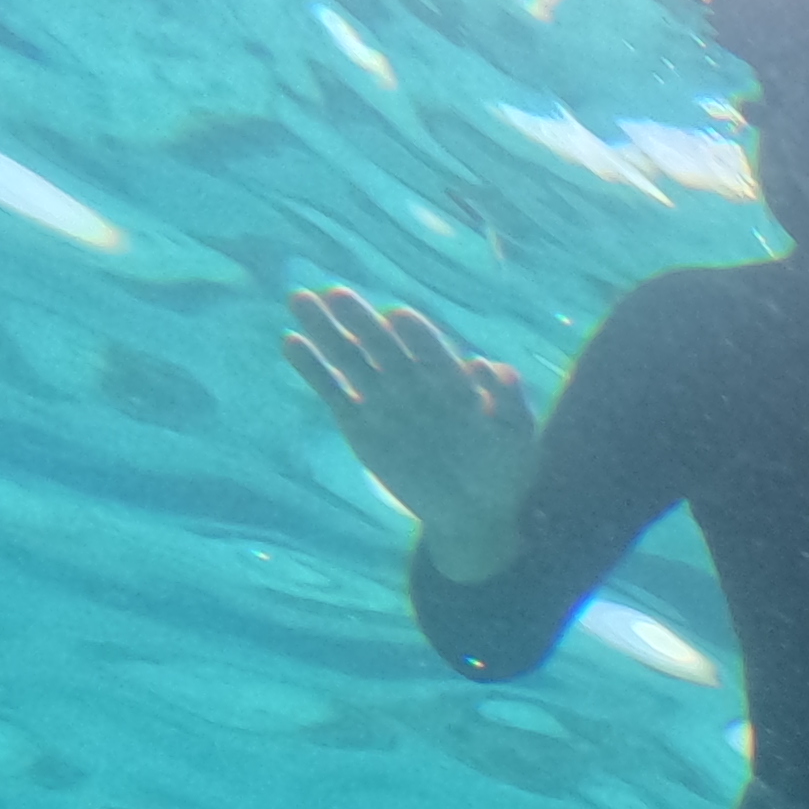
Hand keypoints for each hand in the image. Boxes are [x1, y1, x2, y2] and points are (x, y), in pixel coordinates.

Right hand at [283, 284, 539, 576]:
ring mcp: (383, 400)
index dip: (416, 335)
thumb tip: (494, 366)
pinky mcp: (358, 424)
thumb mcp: (517, 440)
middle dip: (362, 321)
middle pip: (383, 344)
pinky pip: (332, 392)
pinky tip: (291, 343)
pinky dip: (312, 370)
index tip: (400, 318)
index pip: (430, 350)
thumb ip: (509, 403)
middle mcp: (413, 382)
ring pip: (350, 358)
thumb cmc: (503, 472)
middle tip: (338, 295)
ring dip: (325, 330)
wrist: (473, 513)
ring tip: (300, 299)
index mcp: (452, 380)